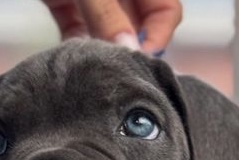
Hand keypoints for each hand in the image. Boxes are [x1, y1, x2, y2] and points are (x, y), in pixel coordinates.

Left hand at [40, 0, 181, 54]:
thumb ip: (107, 14)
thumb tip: (130, 51)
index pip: (166, 10)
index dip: (158, 36)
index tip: (139, 61)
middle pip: (138, 23)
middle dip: (129, 46)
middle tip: (115, 69)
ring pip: (107, 29)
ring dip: (102, 49)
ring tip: (94, 65)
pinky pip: (77, 28)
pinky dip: (76, 44)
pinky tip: (72, 57)